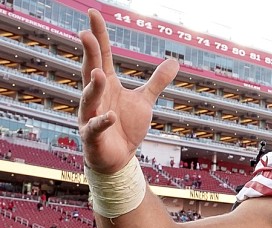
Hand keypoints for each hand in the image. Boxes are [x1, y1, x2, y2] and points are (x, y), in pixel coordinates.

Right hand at [78, 9, 178, 173]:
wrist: (118, 158)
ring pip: (88, 98)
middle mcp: (96, 97)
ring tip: (99, 74)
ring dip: (92, 87)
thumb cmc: (126, 126)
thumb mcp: (144, 101)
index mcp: (107, 85)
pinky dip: (102, 122)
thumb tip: (174, 62)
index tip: (94, 14)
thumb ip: (156, 82)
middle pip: (90, 71)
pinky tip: (110, 116)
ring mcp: (91, 116)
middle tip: (86, 35)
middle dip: (89, 54)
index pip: (102, 56)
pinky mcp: (92, 136)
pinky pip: (95, 127)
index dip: (99, 36)